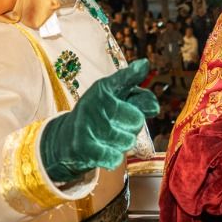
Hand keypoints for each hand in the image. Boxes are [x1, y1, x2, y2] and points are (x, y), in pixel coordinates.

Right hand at [39, 59, 159, 181]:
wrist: (66, 138)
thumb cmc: (101, 116)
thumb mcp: (118, 100)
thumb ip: (140, 99)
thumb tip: (155, 108)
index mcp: (104, 88)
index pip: (122, 80)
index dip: (133, 73)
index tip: (143, 64)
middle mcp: (93, 102)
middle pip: (137, 120)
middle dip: (134, 127)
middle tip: (120, 125)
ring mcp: (86, 124)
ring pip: (128, 140)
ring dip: (124, 143)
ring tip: (111, 137)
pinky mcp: (82, 146)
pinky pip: (115, 157)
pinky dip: (114, 157)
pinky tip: (105, 150)